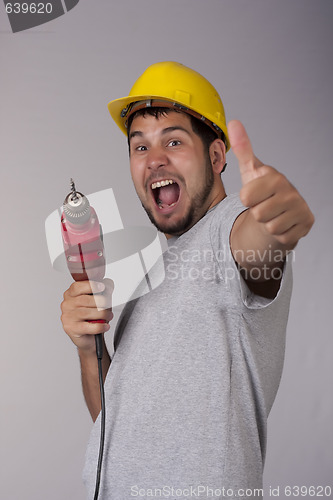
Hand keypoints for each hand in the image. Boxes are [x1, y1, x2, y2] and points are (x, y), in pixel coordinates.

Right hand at [60, 278, 113, 352]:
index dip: (90, 286)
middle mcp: (67, 304)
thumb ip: (104, 290)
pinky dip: (99, 326)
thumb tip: (108, 284)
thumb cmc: (93, 316)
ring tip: (109, 316)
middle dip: (101, 302)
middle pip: (84, 300)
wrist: (89, 336)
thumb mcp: (100, 300)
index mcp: (71, 294)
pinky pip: (87, 327)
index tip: (102, 287)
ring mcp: (67, 317)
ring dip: (102, 314)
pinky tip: (105, 326)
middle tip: (109, 306)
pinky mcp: (71, 329)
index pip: (77, 287)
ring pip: (86, 313)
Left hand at [227, 120, 313, 247]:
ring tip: (273, 214)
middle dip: (257, 213)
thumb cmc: (263, 191)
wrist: (281, 211)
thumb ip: (243, 149)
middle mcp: (291, 191)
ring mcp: (300, 208)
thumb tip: (233, 122)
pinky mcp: (306, 225)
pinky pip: (280, 237)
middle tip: (264, 206)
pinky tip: (282, 223)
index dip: (246, 199)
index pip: (246, 197)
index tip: (254, 194)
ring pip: (269, 227)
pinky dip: (278, 234)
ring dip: (267, 224)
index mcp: (275, 177)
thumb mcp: (250, 171)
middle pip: (258, 214)